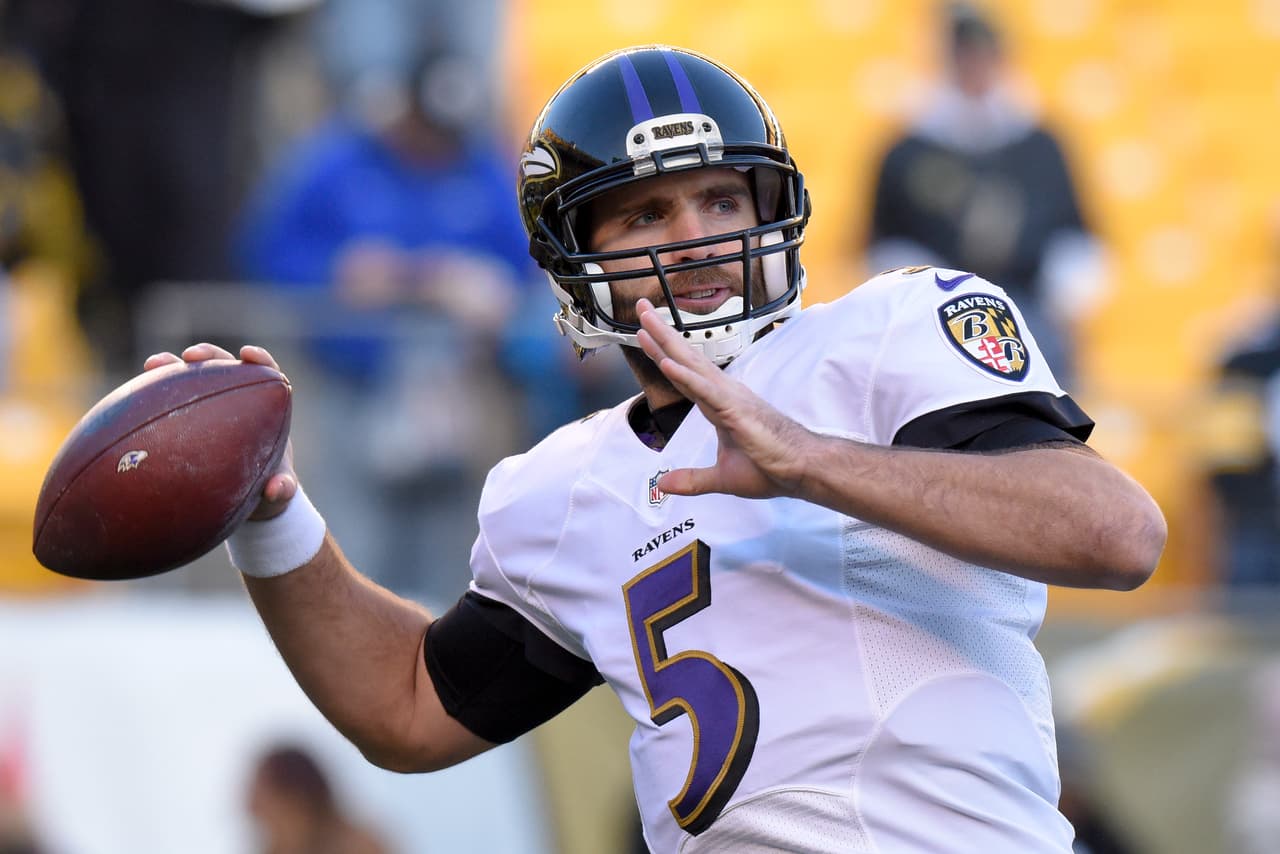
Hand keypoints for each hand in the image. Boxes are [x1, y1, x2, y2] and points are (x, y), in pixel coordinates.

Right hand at [143, 343, 298, 519]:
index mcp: (265, 406)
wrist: (245, 499)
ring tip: (153, 364)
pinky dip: (152, 395)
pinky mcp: (184, 416)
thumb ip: (284, 488)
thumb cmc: (267, 486)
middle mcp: (236, 398)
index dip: (258, 359)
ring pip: (190, 377)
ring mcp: (208, 405)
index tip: (247, 354)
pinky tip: (131, 397)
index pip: (265, 372)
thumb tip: (277, 490)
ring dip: (172, 366)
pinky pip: (167, 401)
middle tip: (192, 356)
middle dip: (208, 355)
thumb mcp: (279, 489)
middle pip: (223, 365)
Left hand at [634, 298, 813, 498]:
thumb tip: (662, 487)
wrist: (802, 470)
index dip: (663, 353)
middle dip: (661, 333)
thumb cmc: (772, 467)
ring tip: (647, 323)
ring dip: (668, 343)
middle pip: (685, 359)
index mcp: (719, 404)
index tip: (645, 334)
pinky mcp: (737, 411)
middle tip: (642, 307)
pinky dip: (686, 377)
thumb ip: (692, 480)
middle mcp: (723, 394)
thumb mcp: (722, 478)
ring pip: (693, 366)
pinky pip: (706, 392)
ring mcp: (730, 399)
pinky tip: (668, 364)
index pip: (685, 374)